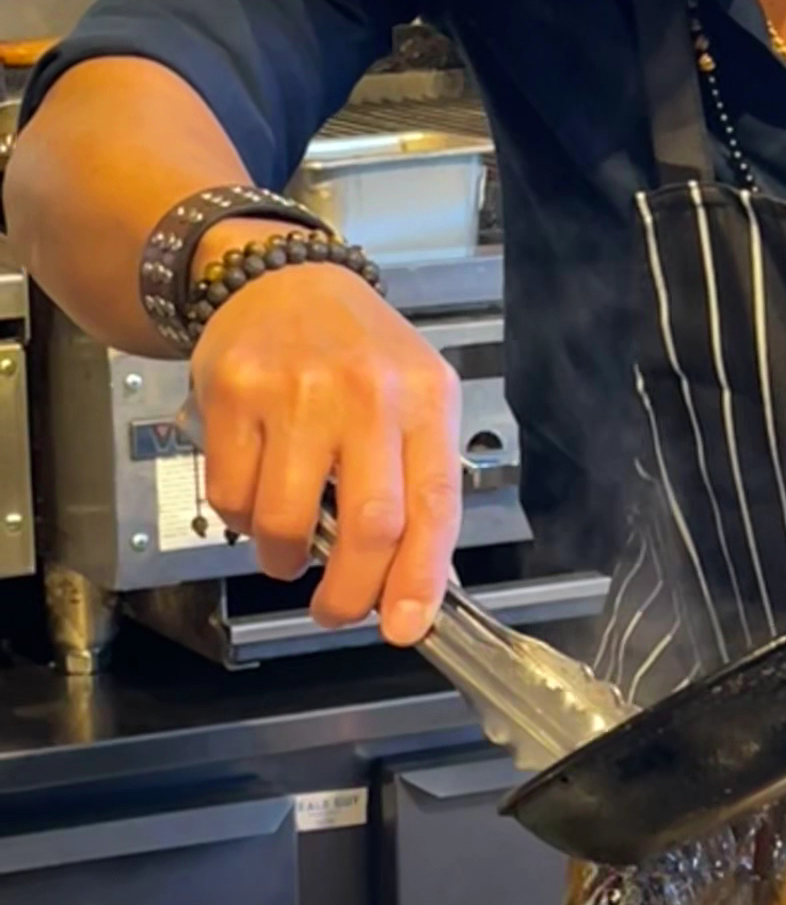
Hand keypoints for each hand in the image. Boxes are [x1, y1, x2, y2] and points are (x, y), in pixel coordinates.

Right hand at [190, 251, 461, 643]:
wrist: (282, 279)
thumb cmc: (355, 350)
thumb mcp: (413, 397)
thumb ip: (419, 479)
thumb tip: (418, 580)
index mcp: (424, 398)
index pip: (435, 506)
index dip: (421, 579)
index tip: (407, 625)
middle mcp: (366, 392)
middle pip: (370, 526)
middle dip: (352, 593)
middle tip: (338, 612)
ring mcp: (297, 391)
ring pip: (290, 521)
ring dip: (285, 559)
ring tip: (289, 550)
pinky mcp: (235, 393)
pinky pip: (232, 495)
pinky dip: (241, 520)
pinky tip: (257, 499)